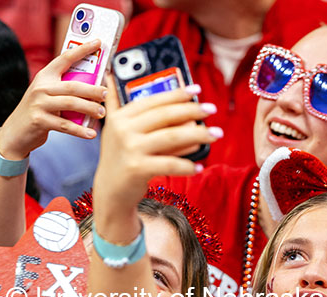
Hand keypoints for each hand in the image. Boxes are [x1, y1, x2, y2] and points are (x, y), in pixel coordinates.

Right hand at [0, 40, 107, 159]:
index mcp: (45, 76)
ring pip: (71, 103)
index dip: (82, 50)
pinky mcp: (40, 120)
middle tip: (106, 94)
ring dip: (89, 108)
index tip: (98, 43)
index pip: (65, 58)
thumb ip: (63, 88)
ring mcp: (39, 103)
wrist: (16, 132)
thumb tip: (94, 87)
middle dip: (93, 89)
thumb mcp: (47, 94)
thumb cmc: (38, 111)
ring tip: (101, 113)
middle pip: (73, 85)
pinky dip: (80, 130)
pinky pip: (65, 125)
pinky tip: (91, 133)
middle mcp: (41, 87)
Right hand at [91, 78, 219, 223]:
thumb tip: (111, 75)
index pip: (153, 100)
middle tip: (212, 109)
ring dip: (198, 134)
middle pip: (165, 115)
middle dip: (192, 110)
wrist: (111, 191)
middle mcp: (123, 130)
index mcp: (121, 117)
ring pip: (172, 137)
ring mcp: (130, 149)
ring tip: (216, 134)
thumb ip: (115, 103)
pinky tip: (199, 166)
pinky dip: (187, 165)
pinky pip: (169, 163)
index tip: (196, 90)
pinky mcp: (137, 169)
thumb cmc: (119, 158)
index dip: (176, 94)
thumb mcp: (113, 129)